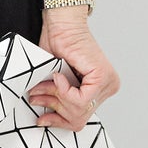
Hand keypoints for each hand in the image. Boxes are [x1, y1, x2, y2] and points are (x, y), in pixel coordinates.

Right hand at [25, 14, 119, 130]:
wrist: (61, 26)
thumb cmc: (58, 47)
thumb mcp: (57, 83)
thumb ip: (58, 100)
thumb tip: (46, 119)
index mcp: (101, 90)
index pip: (81, 118)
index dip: (58, 121)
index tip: (42, 118)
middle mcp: (108, 87)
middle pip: (79, 117)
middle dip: (54, 108)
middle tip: (38, 96)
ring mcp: (108, 83)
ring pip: (79, 110)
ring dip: (56, 97)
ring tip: (47, 83)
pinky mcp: (102, 77)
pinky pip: (81, 99)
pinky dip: (64, 91)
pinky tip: (58, 76)